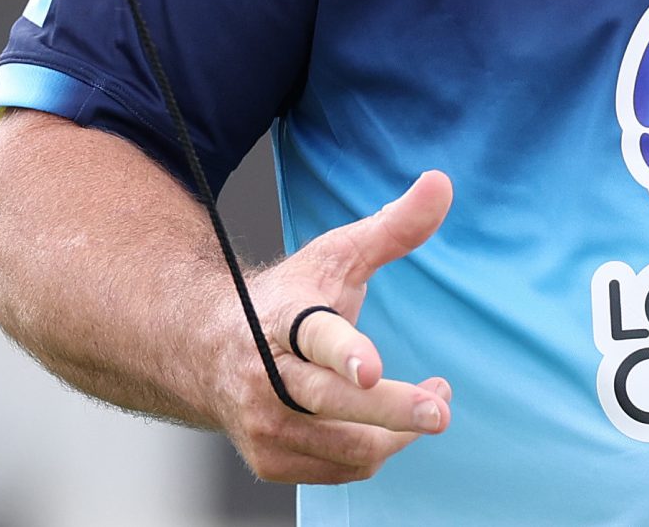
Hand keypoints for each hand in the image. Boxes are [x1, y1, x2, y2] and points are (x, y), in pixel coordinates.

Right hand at [215, 170, 454, 484]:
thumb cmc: (286, 300)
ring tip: (434, 400)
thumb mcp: (335, 256)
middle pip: (333, 402)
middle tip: (440, 412)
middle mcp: (264, 378)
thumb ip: (393, 228)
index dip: (345, 354)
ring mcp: (264, 426)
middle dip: (392, 411)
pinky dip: (380, 447)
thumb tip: (441, 183)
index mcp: (281, 320)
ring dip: (401, 429)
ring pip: (349, 445)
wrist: (206, 350)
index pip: (316, 337)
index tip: (372, 368)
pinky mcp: (271, 462)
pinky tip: (393, 423)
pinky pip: (346, 466)